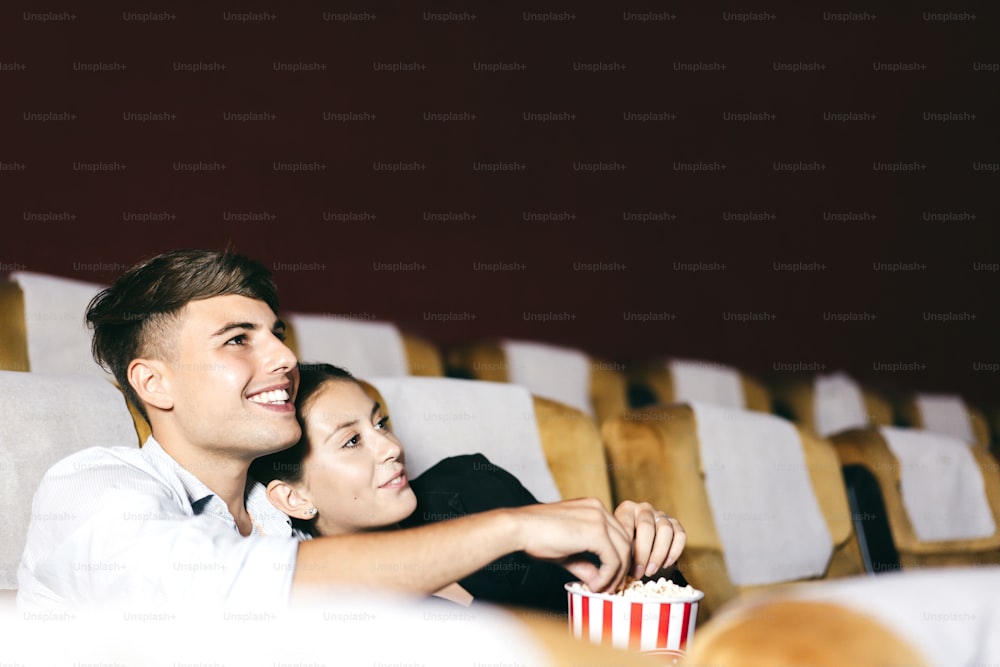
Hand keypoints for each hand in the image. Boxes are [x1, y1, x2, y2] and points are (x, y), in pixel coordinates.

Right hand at [510, 497, 632, 593]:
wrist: (519, 528)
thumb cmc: (536, 536)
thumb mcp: (567, 551)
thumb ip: (586, 564)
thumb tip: (598, 581)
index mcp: (593, 508)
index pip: (618, 534)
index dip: (618, 558)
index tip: (609, 578)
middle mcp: (599, 509)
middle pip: (625, 542)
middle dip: (621, 568)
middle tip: (610, 587)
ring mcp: (599, 518)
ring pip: (623, 552)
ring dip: (615, 575)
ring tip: (601, 589)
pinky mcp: (596, 532)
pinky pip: (613, 559)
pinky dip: (607, 576)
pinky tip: (595, 586)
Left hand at [614, 501, 685, 579]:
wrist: (637, 544)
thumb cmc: (624, 544)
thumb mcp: (617, 544)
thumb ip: (618, 549)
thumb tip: (620, 565)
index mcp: (627, 509)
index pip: (626, 523)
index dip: (626, 545)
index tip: (624, 563)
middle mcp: (644, 509)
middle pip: (647, 526)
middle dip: (643, 553)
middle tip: (638, 572)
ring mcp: (661, 515)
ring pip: (665, 531)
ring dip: (659, 554)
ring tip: (650, 571)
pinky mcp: (675, 523)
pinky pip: (680, 535)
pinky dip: (674, 552)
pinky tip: (665, 564)